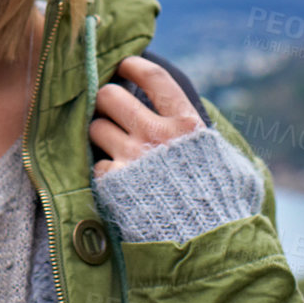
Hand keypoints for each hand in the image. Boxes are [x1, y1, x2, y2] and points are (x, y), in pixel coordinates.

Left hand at [89, 56, 204, 176]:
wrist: (201, 238)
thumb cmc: (205, 186)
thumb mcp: (208, 148)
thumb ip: (185, 121)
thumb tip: (157, 93)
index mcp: (186, 124)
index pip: (154, 77)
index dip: (133, 65)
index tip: (123, 64)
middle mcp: (158, 136)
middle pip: (110, 95)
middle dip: (107, 101)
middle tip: (110, 110)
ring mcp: (133, 157)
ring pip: (96, 126)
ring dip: (102, 134)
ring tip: (115, 146)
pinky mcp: (114, 180)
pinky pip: (95, 162)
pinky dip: (104, 168)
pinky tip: (117, 175)